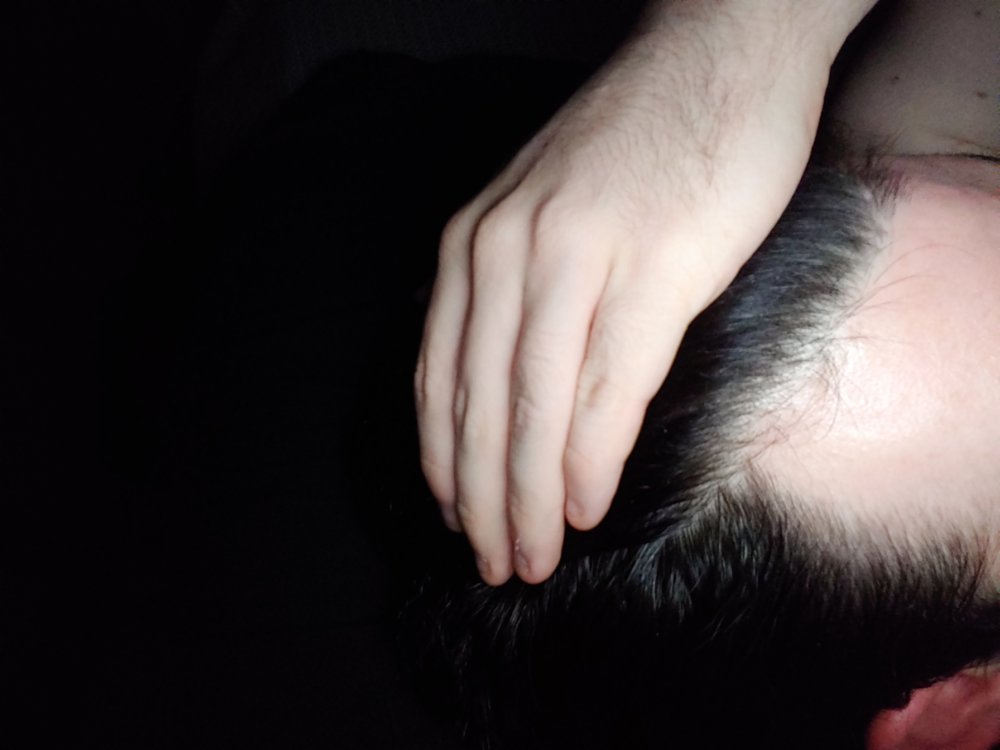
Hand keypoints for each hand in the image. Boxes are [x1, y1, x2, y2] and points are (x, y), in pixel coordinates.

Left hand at [416, 2, 854, 584]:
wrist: (720, 56)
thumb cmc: (640, 145)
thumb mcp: (547, 216)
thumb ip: (521, 295)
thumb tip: (519, 395)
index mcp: (475, 242)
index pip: (440, 377)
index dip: (445, 464)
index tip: (457, 522)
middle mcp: (507, 250)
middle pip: (478, 405)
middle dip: (482, 500)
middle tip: (495, 566)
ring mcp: (578, 255)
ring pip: (533, 405)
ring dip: (529, 497)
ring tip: (533, 558)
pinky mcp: (654, 264)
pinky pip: (608, 382)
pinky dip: (592, 454)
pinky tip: (586, 505)